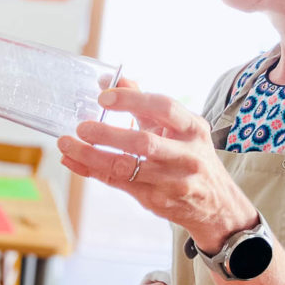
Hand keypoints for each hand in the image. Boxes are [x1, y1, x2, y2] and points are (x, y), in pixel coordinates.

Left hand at [56, 79, 256, 250]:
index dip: (133, 100)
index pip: (164, 107)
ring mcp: (173, 181)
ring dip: (91, 155)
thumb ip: (145, 104)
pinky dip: (91, 170)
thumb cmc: (190, 157)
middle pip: (144, 143)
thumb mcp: (179, 128)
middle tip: (81, 126)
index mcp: (193, 128)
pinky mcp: (157, 200)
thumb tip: (112, 79)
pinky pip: (117, 183)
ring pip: (125, 167)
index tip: (103, 96)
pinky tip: (72, 160)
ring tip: (66, 144)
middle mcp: (187, 155)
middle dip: (108, 134)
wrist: (218, 205)